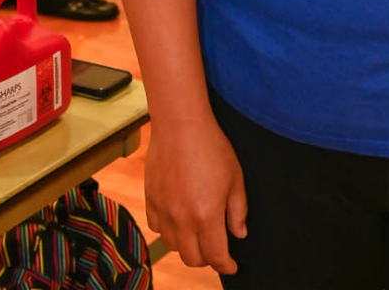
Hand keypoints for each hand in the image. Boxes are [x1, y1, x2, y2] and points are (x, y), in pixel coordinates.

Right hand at [145, 116, 247, 274]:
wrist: (180, 124)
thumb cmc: (212, 146)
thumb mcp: (235, 177)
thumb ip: (238, 210)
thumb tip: (238, 234)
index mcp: (207, 216)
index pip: (216, 256)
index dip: (226, 265)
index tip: (232, 265)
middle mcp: (182, 219)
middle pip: (192, 258)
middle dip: (207, 258)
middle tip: (215, 247)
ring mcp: (163, 210)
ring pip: (173, 246)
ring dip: (186, 245)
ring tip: (196, 231)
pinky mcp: (150, 199)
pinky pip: (156, 227)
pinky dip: (167, 229)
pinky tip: (177, 216)